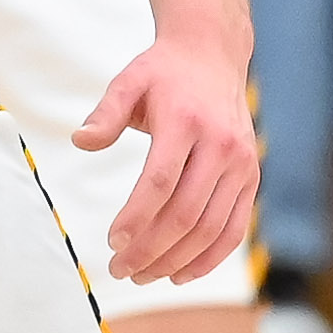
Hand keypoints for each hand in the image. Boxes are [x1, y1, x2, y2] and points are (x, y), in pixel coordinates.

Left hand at [75, 23, 260, 288]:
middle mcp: (221, 144)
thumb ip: (105, 113)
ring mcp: (241, 164)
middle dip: (150, 249)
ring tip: (141, 275)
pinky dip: (209, 258)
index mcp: (187, 120)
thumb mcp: (128, 81)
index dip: (136, 218)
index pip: (160, 181)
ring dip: (175, 260)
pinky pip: (233, 229)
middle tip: (119, 268)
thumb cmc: (164, 74)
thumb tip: (80, 141)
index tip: (112, 241)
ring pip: (210, 229)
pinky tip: (180, 273)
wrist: (213, 56)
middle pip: (185, 213)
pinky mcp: (251, 178)